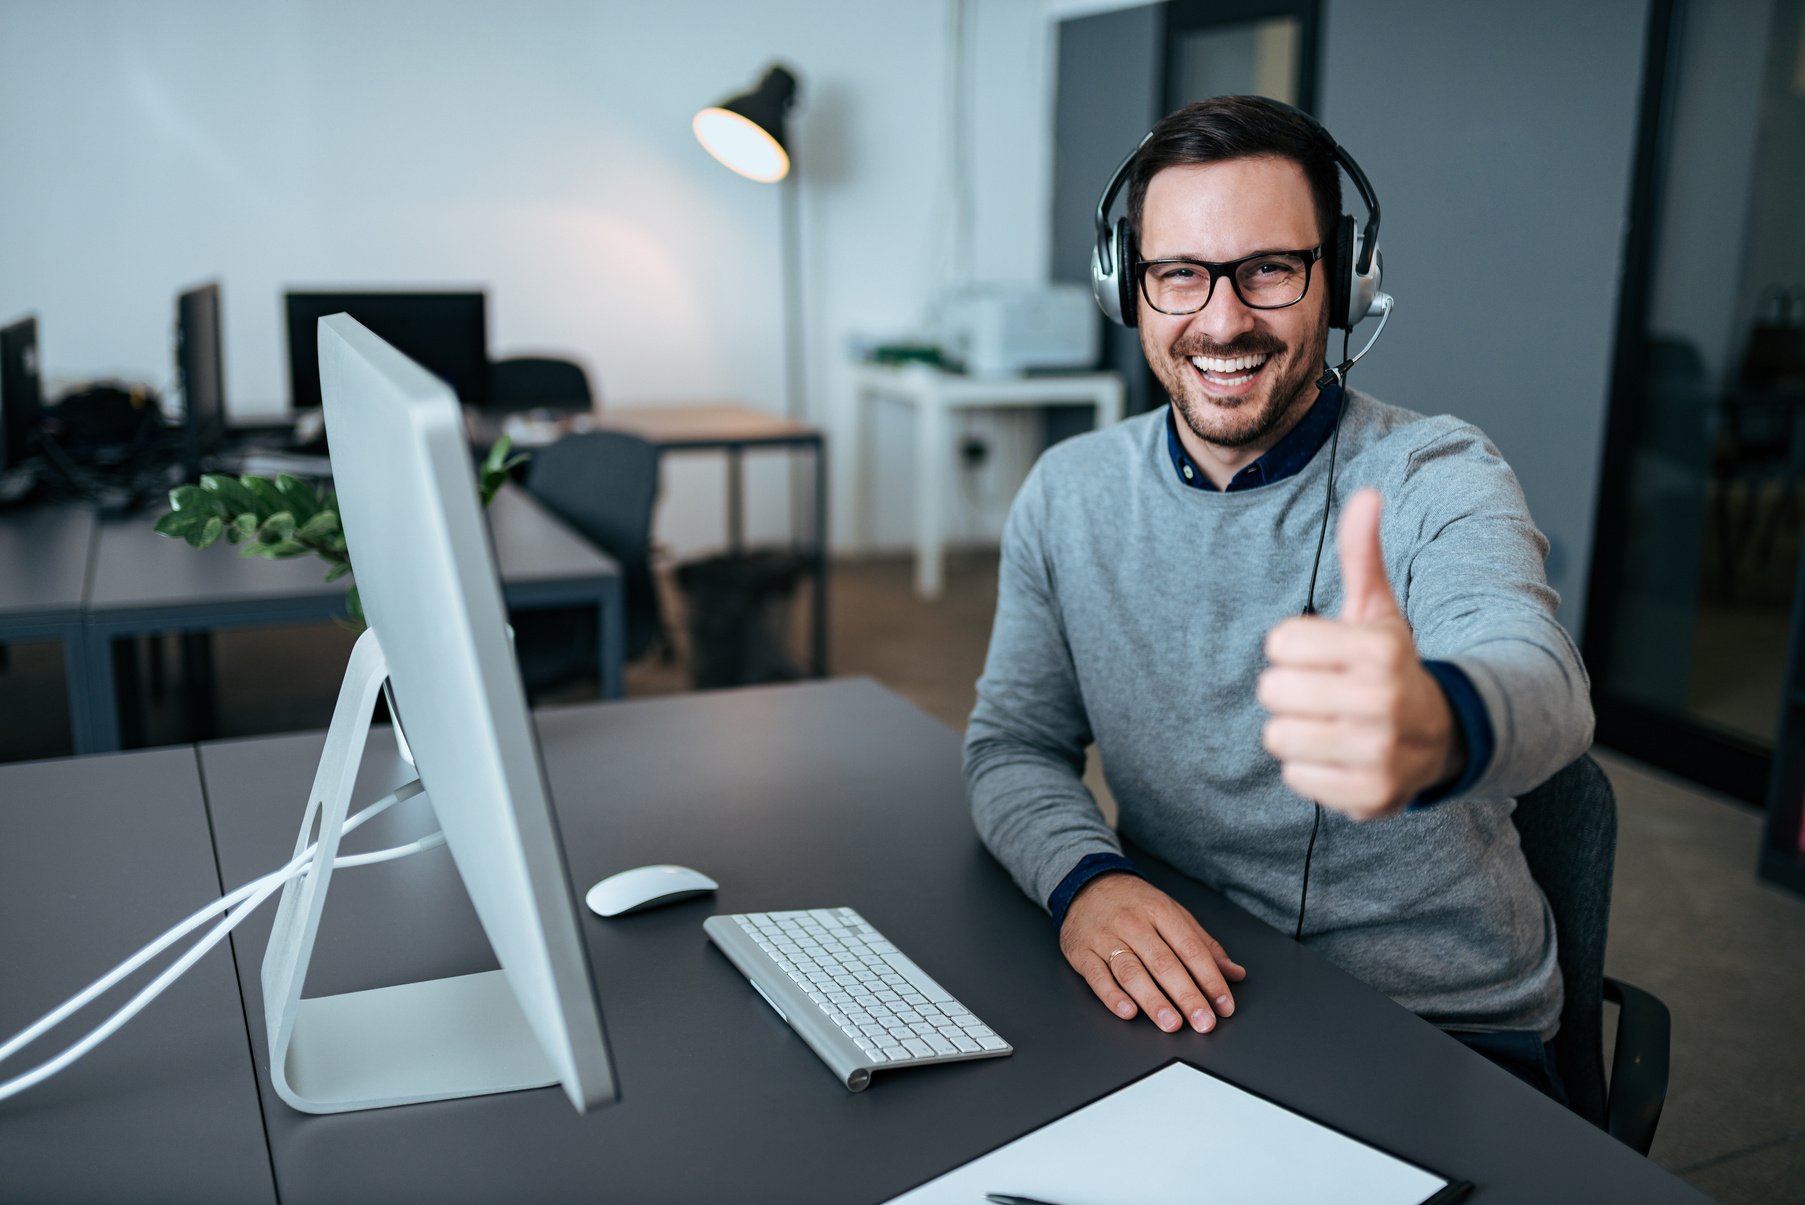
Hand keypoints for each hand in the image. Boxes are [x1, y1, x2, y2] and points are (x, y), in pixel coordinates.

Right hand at [1058, 873, 1244, 1032]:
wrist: (1085, 884)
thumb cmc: (1135, 904)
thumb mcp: (1172, 913)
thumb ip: (1203, 945)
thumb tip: (1234, 973)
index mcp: (1160, 911)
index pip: (1190, 949)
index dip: (1210, 979)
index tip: (1224, 1006)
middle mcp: (1133, 924)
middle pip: (1163, 963)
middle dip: (1186, 995)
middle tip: (1203, 1022)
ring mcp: (1105, 937)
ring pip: (1131, 971)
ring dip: (1153, 1000)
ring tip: (1171, 1023)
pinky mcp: (1082, 952)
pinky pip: (1097, 976)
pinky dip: (1112, 995)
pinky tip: (1128, 1011)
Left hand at [1258, 488, 1461, 819]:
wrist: (1443, 735)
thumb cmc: (1391, 665)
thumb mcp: (1379, 610)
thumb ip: (1363, 555)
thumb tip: (1366, 494)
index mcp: (1382, 648)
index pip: (1280, 640)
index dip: (1295, 647)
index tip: (1327, 655)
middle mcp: (1385, 700)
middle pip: (1271, 689)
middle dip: (1291, 690)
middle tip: (1327, 693)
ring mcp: (1379, 752)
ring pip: (1278, 735)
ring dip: (1297, 730)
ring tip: (1333, 724)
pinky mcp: (1370, 796)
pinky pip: (1295, 777)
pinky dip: (1311, 769)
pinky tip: (1341, 756)